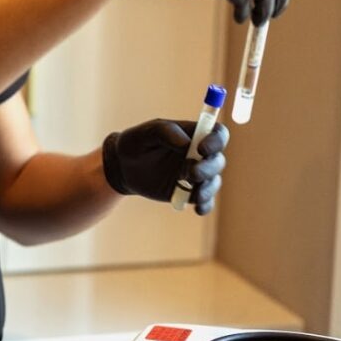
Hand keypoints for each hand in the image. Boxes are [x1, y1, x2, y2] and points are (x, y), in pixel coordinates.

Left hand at [102, 118, 228, 215]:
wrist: (123, 168)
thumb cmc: (135, 143)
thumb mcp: (145, 133)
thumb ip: (165, 132)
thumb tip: (187, 143)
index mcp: (193, 134)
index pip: (217, 134)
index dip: (216, 140)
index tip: (201, 148)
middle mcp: (199, 154)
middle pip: (218, 160)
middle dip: (209, 168)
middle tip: (190, 173)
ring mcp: (196, 174)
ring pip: (213, 181)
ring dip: (207, 188)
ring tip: (190, 191)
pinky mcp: (190, 192)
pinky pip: (205, 201)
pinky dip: (205, 205)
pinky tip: (197, 208)